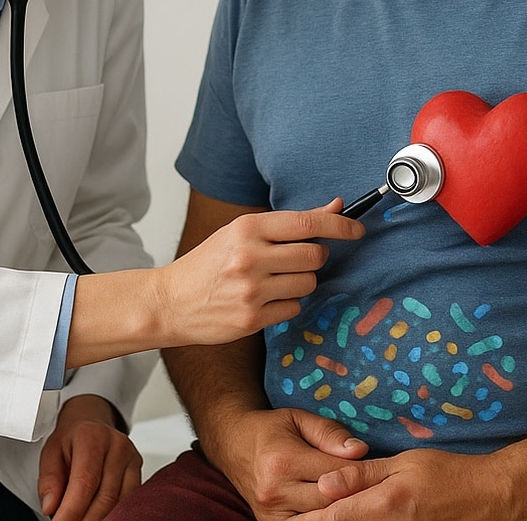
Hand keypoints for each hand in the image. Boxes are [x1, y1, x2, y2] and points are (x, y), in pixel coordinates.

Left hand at [37, 395, 141, 519]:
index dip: (72, 510)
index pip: (85, 482)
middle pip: (105, 497)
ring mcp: (131, 458)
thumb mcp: (50, 453)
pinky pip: (128, 500)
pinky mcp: (138, 470)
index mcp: (92, 437)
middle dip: (85, 520)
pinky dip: (113, 513)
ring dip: (99, 519)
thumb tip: (51, 507)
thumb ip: (49, 481)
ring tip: (81, 520)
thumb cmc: (71, 440)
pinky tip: (98, 516)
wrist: (90, 423)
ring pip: (119, 502)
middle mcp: (117, 445)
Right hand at [158, 200, 362, 345]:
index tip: (357, 229)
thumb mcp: (242, 233)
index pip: (307, 223)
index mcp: (246, 228)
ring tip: (275, 282)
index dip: (339, 225)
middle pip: (314, 256)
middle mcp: (249, 257)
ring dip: (301, 283)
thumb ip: (290, 223)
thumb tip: (336, 206)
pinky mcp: (251, 319)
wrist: (170, 301)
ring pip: (308, 284)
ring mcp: (250, 290)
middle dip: (315, 259)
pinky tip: (264, 301)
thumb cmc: (209, 263)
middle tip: (297, 261)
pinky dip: (286, 305)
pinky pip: (294, 309)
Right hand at [205, 407, 368, 520]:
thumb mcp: (299, 418)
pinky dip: (324, 518)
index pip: (335, 472)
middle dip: (355, 492)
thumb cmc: (271, 429)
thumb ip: (330, 433)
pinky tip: (336, 508)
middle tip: (376, 486)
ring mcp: (270, 514)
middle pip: (330, 500)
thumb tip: (360, 451)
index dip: (361, 470)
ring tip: (358, 498)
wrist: (233, 445)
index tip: (379, 468)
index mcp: (282, 461)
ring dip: (342, 509)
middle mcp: (274, 492)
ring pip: (321, 518)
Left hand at [298, 449, 514, 520]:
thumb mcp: (404, 463)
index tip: (287, 518)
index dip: (307, 519)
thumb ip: (363, 475)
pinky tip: (347, 516)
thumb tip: (324, 483)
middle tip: (292, 518)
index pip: (331, 517)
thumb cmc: (448, 474)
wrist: (488, 499)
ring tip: (316, 516)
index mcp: (384, 505)